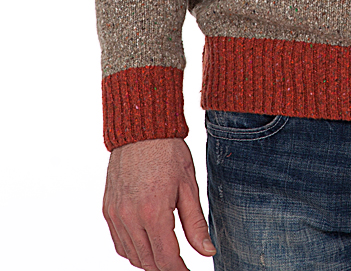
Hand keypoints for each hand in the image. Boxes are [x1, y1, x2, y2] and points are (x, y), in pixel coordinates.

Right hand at [103, 137, 215, 268]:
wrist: (141, 129)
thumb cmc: (168, 151)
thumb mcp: (188, 186)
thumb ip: (196, 224)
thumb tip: (207, 252)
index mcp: (153, 211)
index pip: (166, 259)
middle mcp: (130, 217)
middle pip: (148, 261)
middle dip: (166, 267)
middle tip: (181, 263)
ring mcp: (116, 214)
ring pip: (132, 256)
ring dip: (149, 260)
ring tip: (167, 253)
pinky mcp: (108, 209)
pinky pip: (119, 242)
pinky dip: (133, 249)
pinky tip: (147, 242)